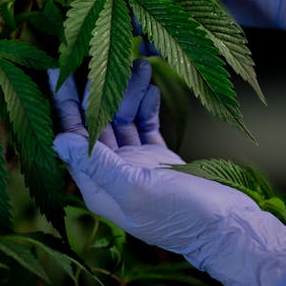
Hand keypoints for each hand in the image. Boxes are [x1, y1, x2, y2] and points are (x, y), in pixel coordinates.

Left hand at [49, 60, 285, 285]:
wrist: (228, 228)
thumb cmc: (181, 214)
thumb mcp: (135, 188)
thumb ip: (97, 164)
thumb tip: (57, 139)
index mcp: (98, 186)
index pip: (72, 138)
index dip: (64, 105)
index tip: (57, 70)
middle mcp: (113, 175)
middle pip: (96, 125)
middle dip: (101, 91)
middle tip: (106, 56)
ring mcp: (137, 167)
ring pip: (123, 122)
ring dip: (129, 95)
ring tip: (140, 64)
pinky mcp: (160, 161)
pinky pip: (146, 127)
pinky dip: (147, 108)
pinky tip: (151, 87)